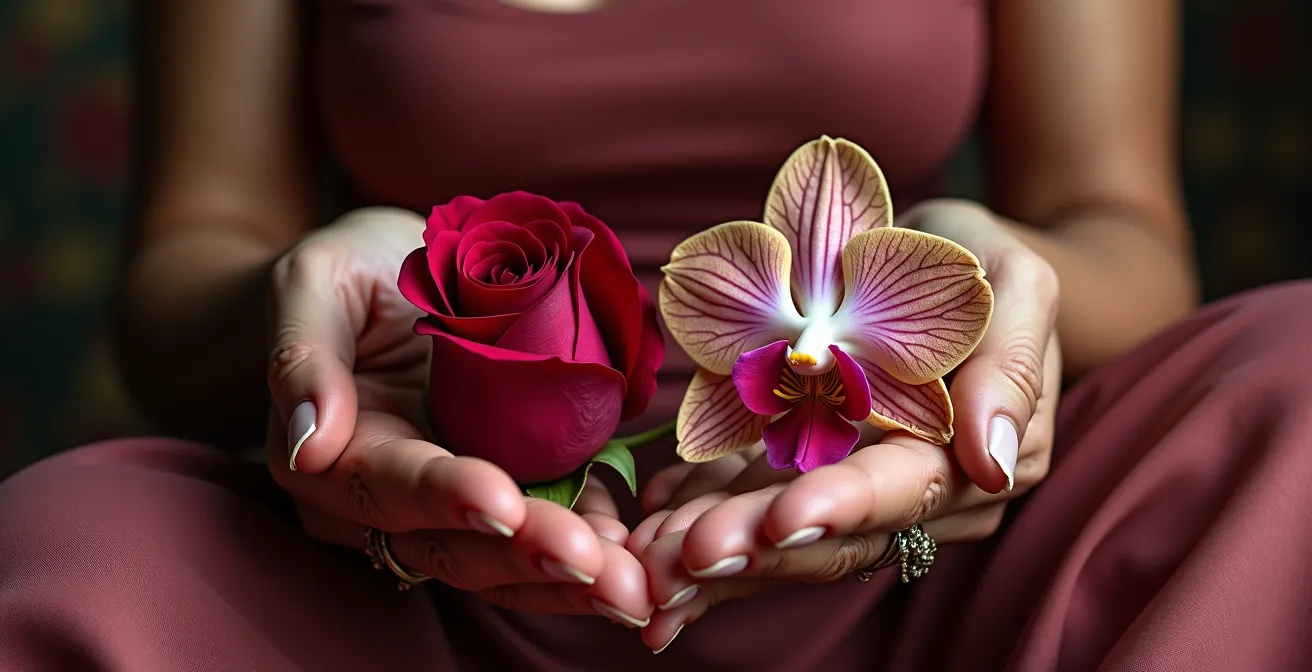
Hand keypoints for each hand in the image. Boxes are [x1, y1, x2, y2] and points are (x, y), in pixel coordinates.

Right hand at [262, 207, 651, 623]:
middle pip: (452, 542)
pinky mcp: (509, 484)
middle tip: (597, 566)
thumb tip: (305, 441)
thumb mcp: (314, 282)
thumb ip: (302, 357)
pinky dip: (593, 540)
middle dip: (526, 556)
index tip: (503, 502)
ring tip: (632, 585)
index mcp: (333, 454)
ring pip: (504, 556)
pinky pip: (549, 524)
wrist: (391, 273)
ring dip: (568, 576)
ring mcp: (452, 500)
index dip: (446, 495)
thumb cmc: (346, 273)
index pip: (389, 483)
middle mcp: (388, 498)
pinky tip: (639, 552)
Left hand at [628, 200, 1061, 651]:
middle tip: (682, 556)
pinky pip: (745, 502)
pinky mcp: (798, 474)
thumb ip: (1011, 365)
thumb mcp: (1015, 283)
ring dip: (714, 548)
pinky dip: (698, 511)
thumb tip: (993, 460)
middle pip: (831, 536)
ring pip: (778, 535)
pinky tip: (649, 516)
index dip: (841, 508)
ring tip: (648, 556)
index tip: (779, 518)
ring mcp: (849, 492)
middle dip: (756, 547)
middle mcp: (915, 499)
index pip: (904, 494)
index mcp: (977, 464)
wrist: (936, 266)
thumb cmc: (976, 266)